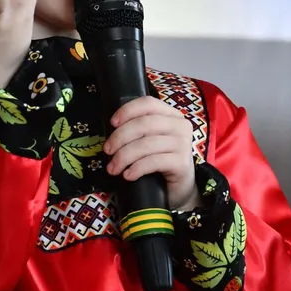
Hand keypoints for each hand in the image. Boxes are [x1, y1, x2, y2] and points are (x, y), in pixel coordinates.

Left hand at [104, 97, 199, 211]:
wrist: (178, 187)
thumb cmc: (160, 161)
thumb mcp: (149, 140)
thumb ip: (137, 130)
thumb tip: (112, 130)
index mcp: (171, 115)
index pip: (148, 103)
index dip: (127, 111)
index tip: (112, 123)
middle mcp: (180, 126)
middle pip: (144, 123)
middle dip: (120, 137)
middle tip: (107, 151)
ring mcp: (183, 144)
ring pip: (147, 144)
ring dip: (124, 156)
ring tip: (113, 168)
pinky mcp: (182, 163)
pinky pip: (154, 162)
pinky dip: (137, 168)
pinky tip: (128, 175)